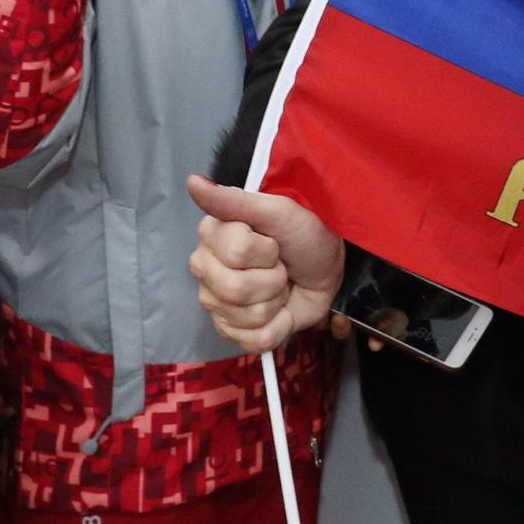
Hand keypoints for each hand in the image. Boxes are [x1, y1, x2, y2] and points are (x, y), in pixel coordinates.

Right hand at [186, 175, 344, 354]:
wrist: (330, 267)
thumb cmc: (304, 233)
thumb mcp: (277, 210)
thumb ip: (233, 200)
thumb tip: (192, 182)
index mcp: (212, 238)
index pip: (235, 254)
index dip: (265, 252)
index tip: (274, 242)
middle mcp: (207, 271)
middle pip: (235, 290)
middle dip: (272, 279)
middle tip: (281, 266)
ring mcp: (218, 304)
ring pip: (245, 318)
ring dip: (276, 302)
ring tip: (281, 285)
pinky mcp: (235, 331)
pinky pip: (252, 341)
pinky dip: (278, 328)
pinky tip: (280, 310)